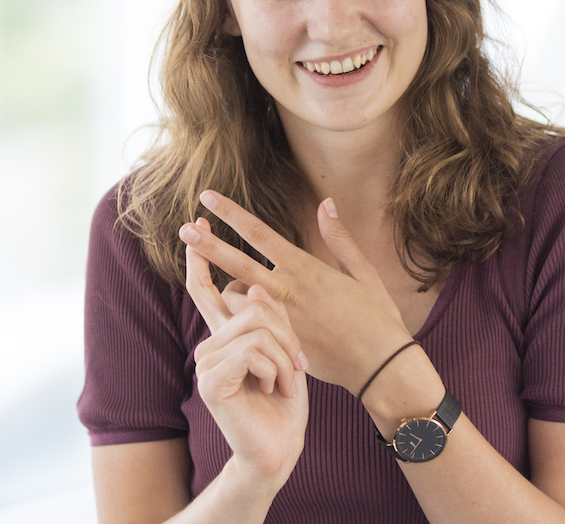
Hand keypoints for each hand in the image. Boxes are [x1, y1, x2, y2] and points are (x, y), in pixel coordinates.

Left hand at [179, 193, 414, 394]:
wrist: (381, 366)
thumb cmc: (377, 317)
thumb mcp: (362, 271)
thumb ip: (339, 237)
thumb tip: (326, 203)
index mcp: (306, 267)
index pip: (259, 233)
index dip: (231, 214)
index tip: (208, 197)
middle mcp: (289, 290)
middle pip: (238, 263)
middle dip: (208, 246)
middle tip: (183, 230)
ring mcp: (281, 318)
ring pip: (238, 298)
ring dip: (222, 286)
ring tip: (210, 277)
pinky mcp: (280, 342)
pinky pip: (248, 326)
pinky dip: (240, 317)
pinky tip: (233, 315)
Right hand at [184, 228, 308, 485]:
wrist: (281, 447)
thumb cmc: (288, 399)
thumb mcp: (289, 349)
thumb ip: (274, 313)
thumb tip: (256, 284)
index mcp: (231, 333)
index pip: (209, 288)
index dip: (202, 255)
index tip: (196, 223)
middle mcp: (214, 343)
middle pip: (241, 297)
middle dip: (244, 290)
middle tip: (262, 319)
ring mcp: (209, 361)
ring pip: (257, 322)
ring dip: (285, 353)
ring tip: (288, 381)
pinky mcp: (212, 380)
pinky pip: (252, 349)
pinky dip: (276, 369)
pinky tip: (275, 390)